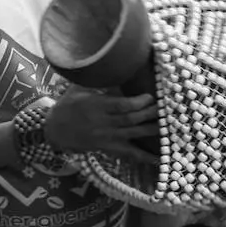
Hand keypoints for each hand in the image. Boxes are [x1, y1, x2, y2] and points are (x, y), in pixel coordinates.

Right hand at [43, 85, 158, 159]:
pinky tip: (160, 158)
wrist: (55, 130)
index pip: (121, 106)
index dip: (138, 102)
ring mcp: (107, 137)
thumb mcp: (78, 89)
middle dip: (150, 114)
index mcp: (96, 106)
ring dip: (152, 131)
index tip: (151, 96)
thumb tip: (115, 68)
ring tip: (169, 126)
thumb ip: (97, 82)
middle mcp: (103, 123)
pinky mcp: (109, 148)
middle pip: (131, 119)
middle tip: (166, 108)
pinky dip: (145, 157)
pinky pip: (129, 154)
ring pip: (133, 134)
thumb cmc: (68, 105)